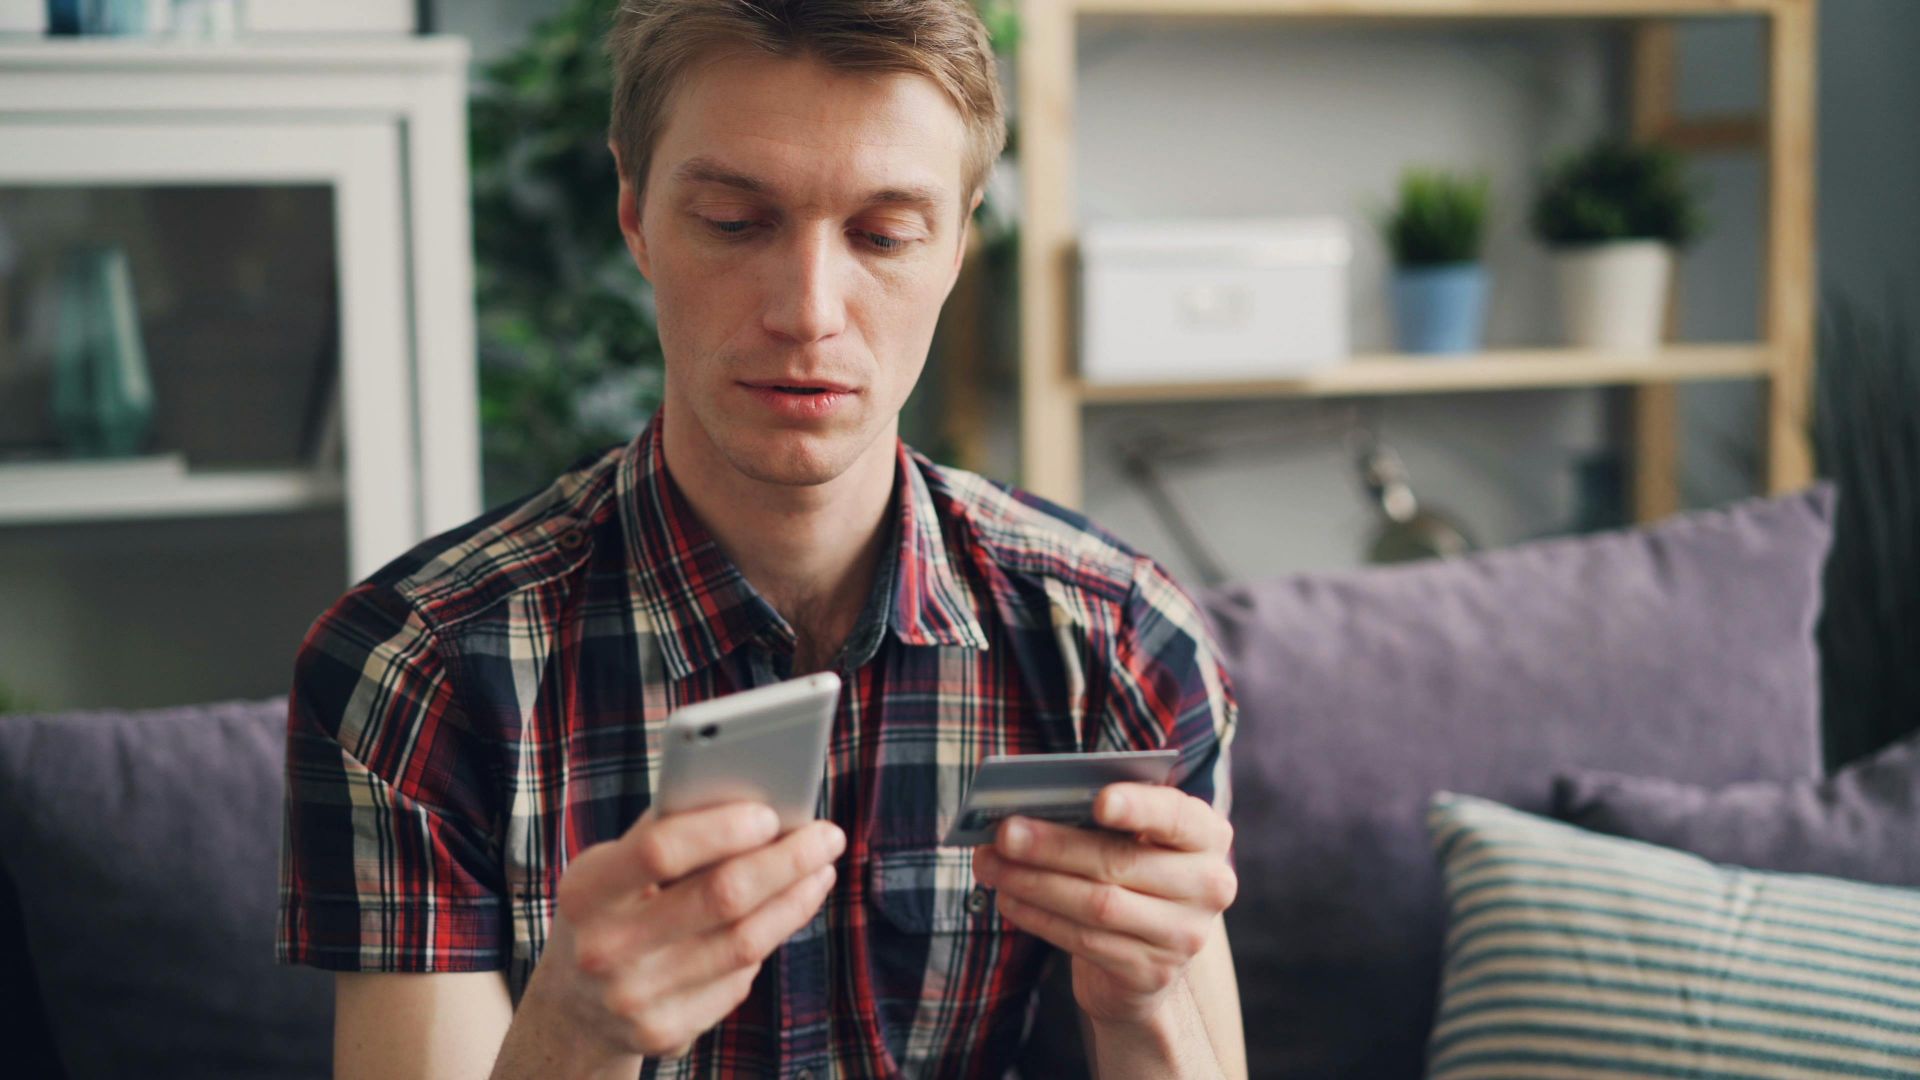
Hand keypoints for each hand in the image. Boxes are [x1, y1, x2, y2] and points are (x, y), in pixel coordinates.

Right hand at [528, 803, 843, 1061]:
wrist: (573, 1005)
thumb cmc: (610, 908)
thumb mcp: (612, 867)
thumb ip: (669, 831)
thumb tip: (754, 796)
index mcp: (586, 892)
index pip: (661, 850)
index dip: (722, 828)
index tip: (773, 812)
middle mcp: (605, 951)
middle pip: (721, 898)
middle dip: (786, 861)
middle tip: (828, 836)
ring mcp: (635, 1000)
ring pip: (744, 943)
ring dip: (795, 900)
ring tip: (820, 870)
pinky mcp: (666, 1033)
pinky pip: (738, 981)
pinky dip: (765, 941)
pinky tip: (782, 914)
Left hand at [970, 783, 1235, 1025]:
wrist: (1149, 957)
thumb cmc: (1132, 875)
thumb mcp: (1134, 839)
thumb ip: (1101, 818)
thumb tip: (1028, 809)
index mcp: (1206, 836)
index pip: (1177, 817)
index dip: (1139, 808)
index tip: (1098, 801)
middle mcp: (1208, 885)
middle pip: (1119, 862)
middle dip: (1053, 846)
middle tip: (1003, 832)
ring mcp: (1184, 935)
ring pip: (1096, 905)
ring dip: (1033, 883)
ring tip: (989, 863)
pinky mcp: (1151, 972)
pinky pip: (1084, 941)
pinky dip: (1038, 916)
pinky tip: (1007, 898)